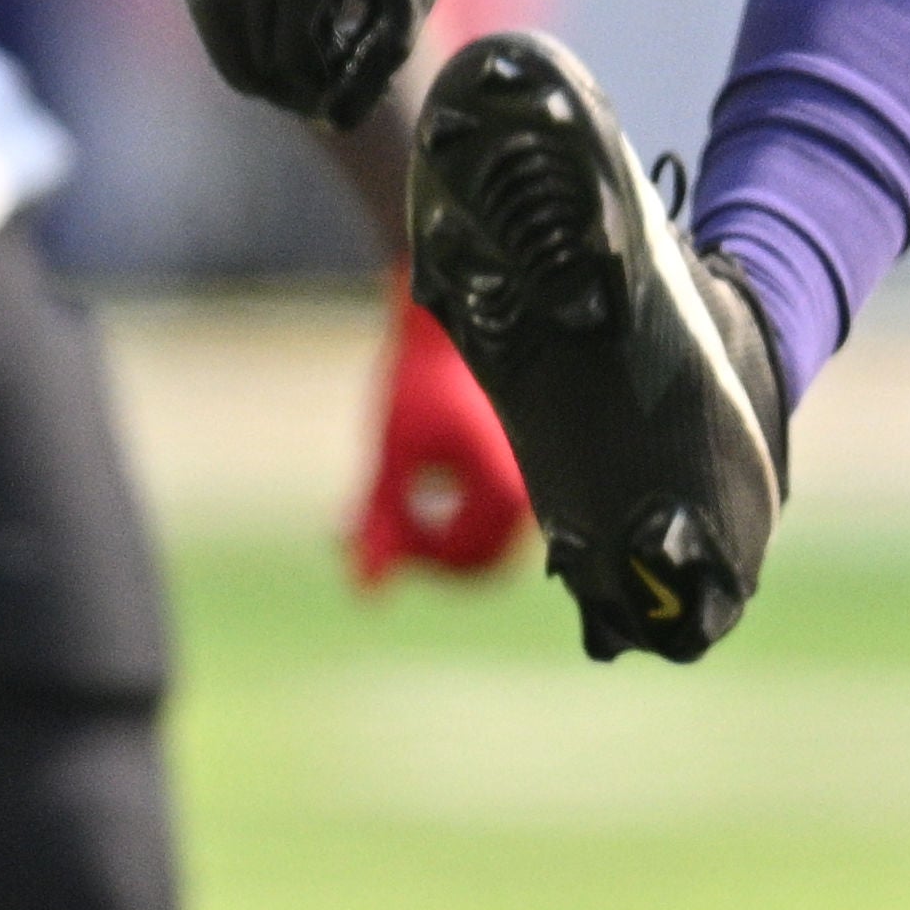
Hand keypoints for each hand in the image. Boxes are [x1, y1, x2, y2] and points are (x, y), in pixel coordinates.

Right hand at [185, 0, 478, 135]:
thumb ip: (378, 63)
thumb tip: (335, 127)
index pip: (293, 62)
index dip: (325, 92)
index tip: (355, 90)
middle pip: (257, 60)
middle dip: (298, 84)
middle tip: (341, 74)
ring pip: (225, 44)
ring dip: (267, 65)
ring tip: (319, 52)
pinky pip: (213, 11)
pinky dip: (244, 34)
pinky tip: (288, 26)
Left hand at [351, 293, 528, 589]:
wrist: (463, 318)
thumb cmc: (424, 377)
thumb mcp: (391, 454)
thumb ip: (381, 523)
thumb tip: (367, 591)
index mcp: (507, 492)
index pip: (463, 563)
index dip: (416, 556)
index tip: (381, 524)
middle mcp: (535, 489)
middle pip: (483, 560)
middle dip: (433, 553)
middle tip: (390, 525)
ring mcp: (542, 475)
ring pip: (491, 538)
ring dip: (445, 532)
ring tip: (401, 500)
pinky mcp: (537, 461)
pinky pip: (502, 513)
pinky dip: (463, 511)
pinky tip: (431, 480)